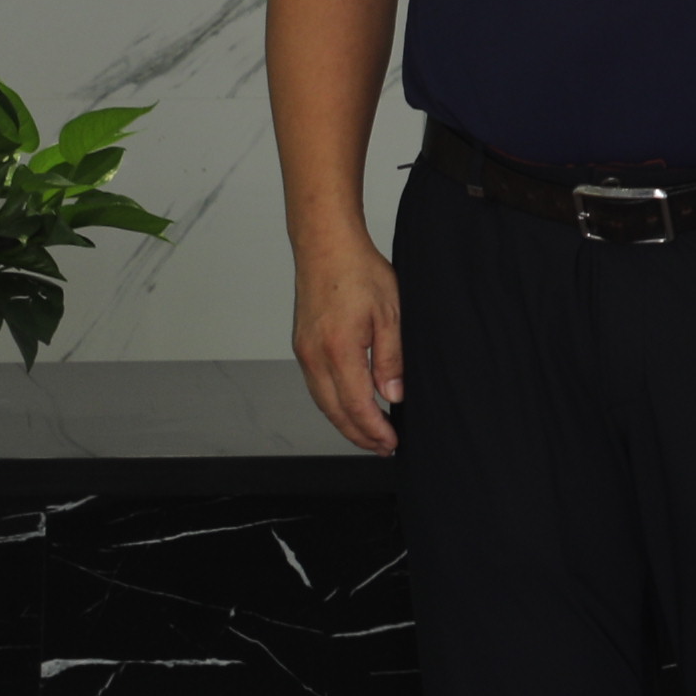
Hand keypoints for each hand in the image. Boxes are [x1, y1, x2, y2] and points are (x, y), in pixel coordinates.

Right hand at [292, 240, 403, 453]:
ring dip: (345, 422)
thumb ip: (392, 357)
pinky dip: (334, 403)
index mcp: (338, 350)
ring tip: (370, 434)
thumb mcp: (391, 313)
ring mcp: (304, 352)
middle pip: (334, 411)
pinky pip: (316, 386)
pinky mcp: (302, 346)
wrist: (326, 247)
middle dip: (359, 435)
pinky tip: (350, 406)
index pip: (355, 405)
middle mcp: (314, 356)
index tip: (391, 443)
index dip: (373, 430)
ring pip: (322, 401)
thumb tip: (393, 396)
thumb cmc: (360, 272)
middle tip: (383, 448)